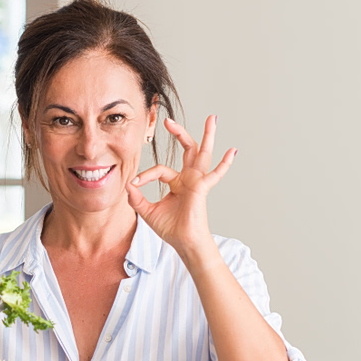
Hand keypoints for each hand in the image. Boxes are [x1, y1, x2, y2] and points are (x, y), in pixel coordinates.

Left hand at [126, 115, 236, 263]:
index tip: (135, 183)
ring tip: (212, 119)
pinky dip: (225, 163)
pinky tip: (232, 151)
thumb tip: (128, 184)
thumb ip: (136, 198)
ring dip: (207, 136)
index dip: (146, 175)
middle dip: (179, 134)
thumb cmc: (170, 228)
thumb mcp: (147, 211)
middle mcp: (189, 179)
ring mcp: (197, 182)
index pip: (160, 169)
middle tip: (168, 121)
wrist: (183, 242)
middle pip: (187, 150)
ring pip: (203, 154)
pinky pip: (215, 174)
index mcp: (177, 183)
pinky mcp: (202, 188)